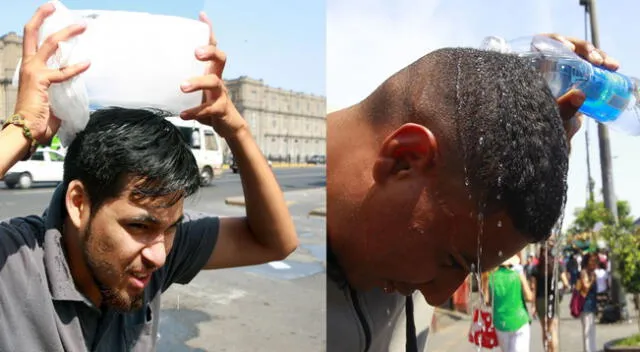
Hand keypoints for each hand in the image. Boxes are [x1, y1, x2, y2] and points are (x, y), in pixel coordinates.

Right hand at [14, 3, 89, 143]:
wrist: (27, 130)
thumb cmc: (40, 117)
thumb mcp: (52, 96)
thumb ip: (62, 86)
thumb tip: (77, 82)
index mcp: (29, 67)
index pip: (34, 42)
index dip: (42, 26)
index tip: (54, 17)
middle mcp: (28, 65)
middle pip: (33, 33)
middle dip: (43, 17)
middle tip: (54, 6)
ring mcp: (33, 71)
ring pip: (50, 44)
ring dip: (66, 33)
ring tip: (81, 26)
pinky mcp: (41, 81)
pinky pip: (62, 71)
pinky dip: (76, 67)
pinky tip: (87, 62)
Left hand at [179, 12, 247, 139]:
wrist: (228, 125)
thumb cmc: (209, 103)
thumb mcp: (198, 88)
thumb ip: (184, 77)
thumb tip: (160, 66)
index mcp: (212, 71)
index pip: (213, 47)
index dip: (209, 32)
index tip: (202, 18)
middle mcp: (218, 79)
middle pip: (220, 58)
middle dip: (210, 52)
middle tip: (196, 53)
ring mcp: (221, 94)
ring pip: (214, 82)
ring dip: (198, 83)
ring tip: (182, 86)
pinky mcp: (220, 110)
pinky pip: (209, 109)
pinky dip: (195, 111)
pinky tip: (183, 114)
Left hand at [541, 33, 620, 141]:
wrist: (549, 141)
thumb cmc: (541, 130)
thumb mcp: (550, 121)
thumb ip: (563, 111)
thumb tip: (579, 95)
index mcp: (533, 73)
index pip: (540, 46)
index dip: (555, 42)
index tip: (569, 49)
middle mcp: (547, 69)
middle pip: (565, 48)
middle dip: (584, 49)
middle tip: (598, 60)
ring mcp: (563, 74)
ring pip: (580, 56)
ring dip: (597, 56)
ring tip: (610, 65)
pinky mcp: (576, 80)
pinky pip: (590, 66)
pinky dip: (602, 65)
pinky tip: (612, 67)